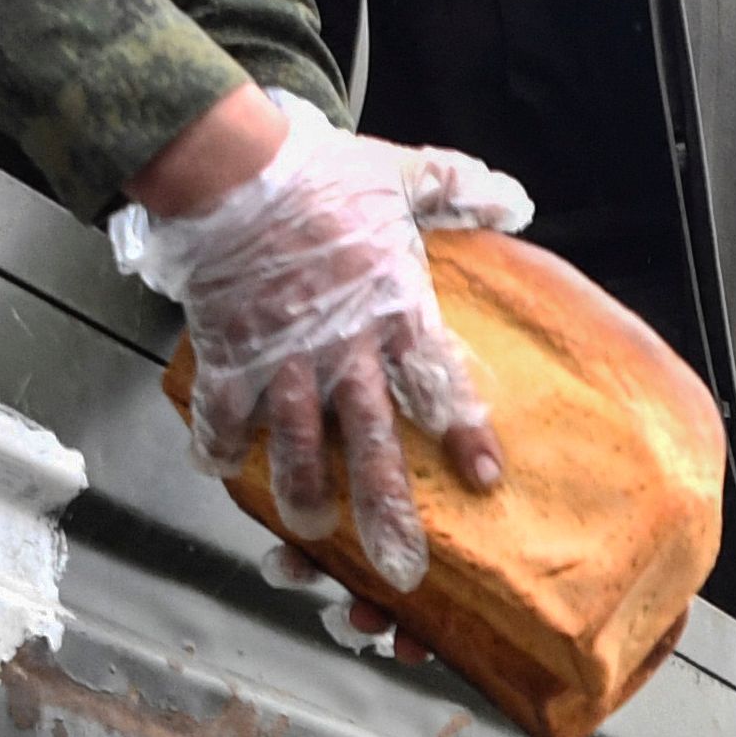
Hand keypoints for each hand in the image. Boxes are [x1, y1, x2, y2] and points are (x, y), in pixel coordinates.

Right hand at [112, 88, 532, 591]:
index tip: (484, 478)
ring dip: (304, 496)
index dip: (464, 431)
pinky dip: (221, 446)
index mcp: (394, 307)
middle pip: (373, 440)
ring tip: (307, 539)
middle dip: (386, 510)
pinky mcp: (228, 355)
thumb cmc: (319, 173)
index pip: (439, 380)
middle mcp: (344, 346)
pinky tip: (222, 474)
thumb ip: (456, 191)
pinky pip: (226, 414)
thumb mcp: (398, 174)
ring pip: (300, 445)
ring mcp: (283, 358)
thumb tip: (514, 199)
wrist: (230, 167)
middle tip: (400, 569)